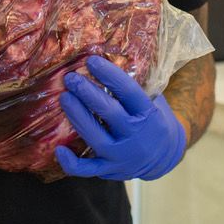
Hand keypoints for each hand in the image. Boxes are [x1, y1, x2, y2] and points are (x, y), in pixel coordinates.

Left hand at [55, 55, 186, 180]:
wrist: (165, 155)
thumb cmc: (153, 118)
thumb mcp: (153, 99)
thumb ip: (135, 83)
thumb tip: (108, 53)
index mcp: (148, 114)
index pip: (127, 91)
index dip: (108, 74)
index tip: (91, 60)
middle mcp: (136, 136)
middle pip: (108, 112)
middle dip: (87, 93)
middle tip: (70, 78)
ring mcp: (122, 156)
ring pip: (95, 137)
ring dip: (77, 116)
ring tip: (64, 98)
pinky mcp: (110, 170)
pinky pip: (88, 170)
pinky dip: (72, 163)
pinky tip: (58, 148)